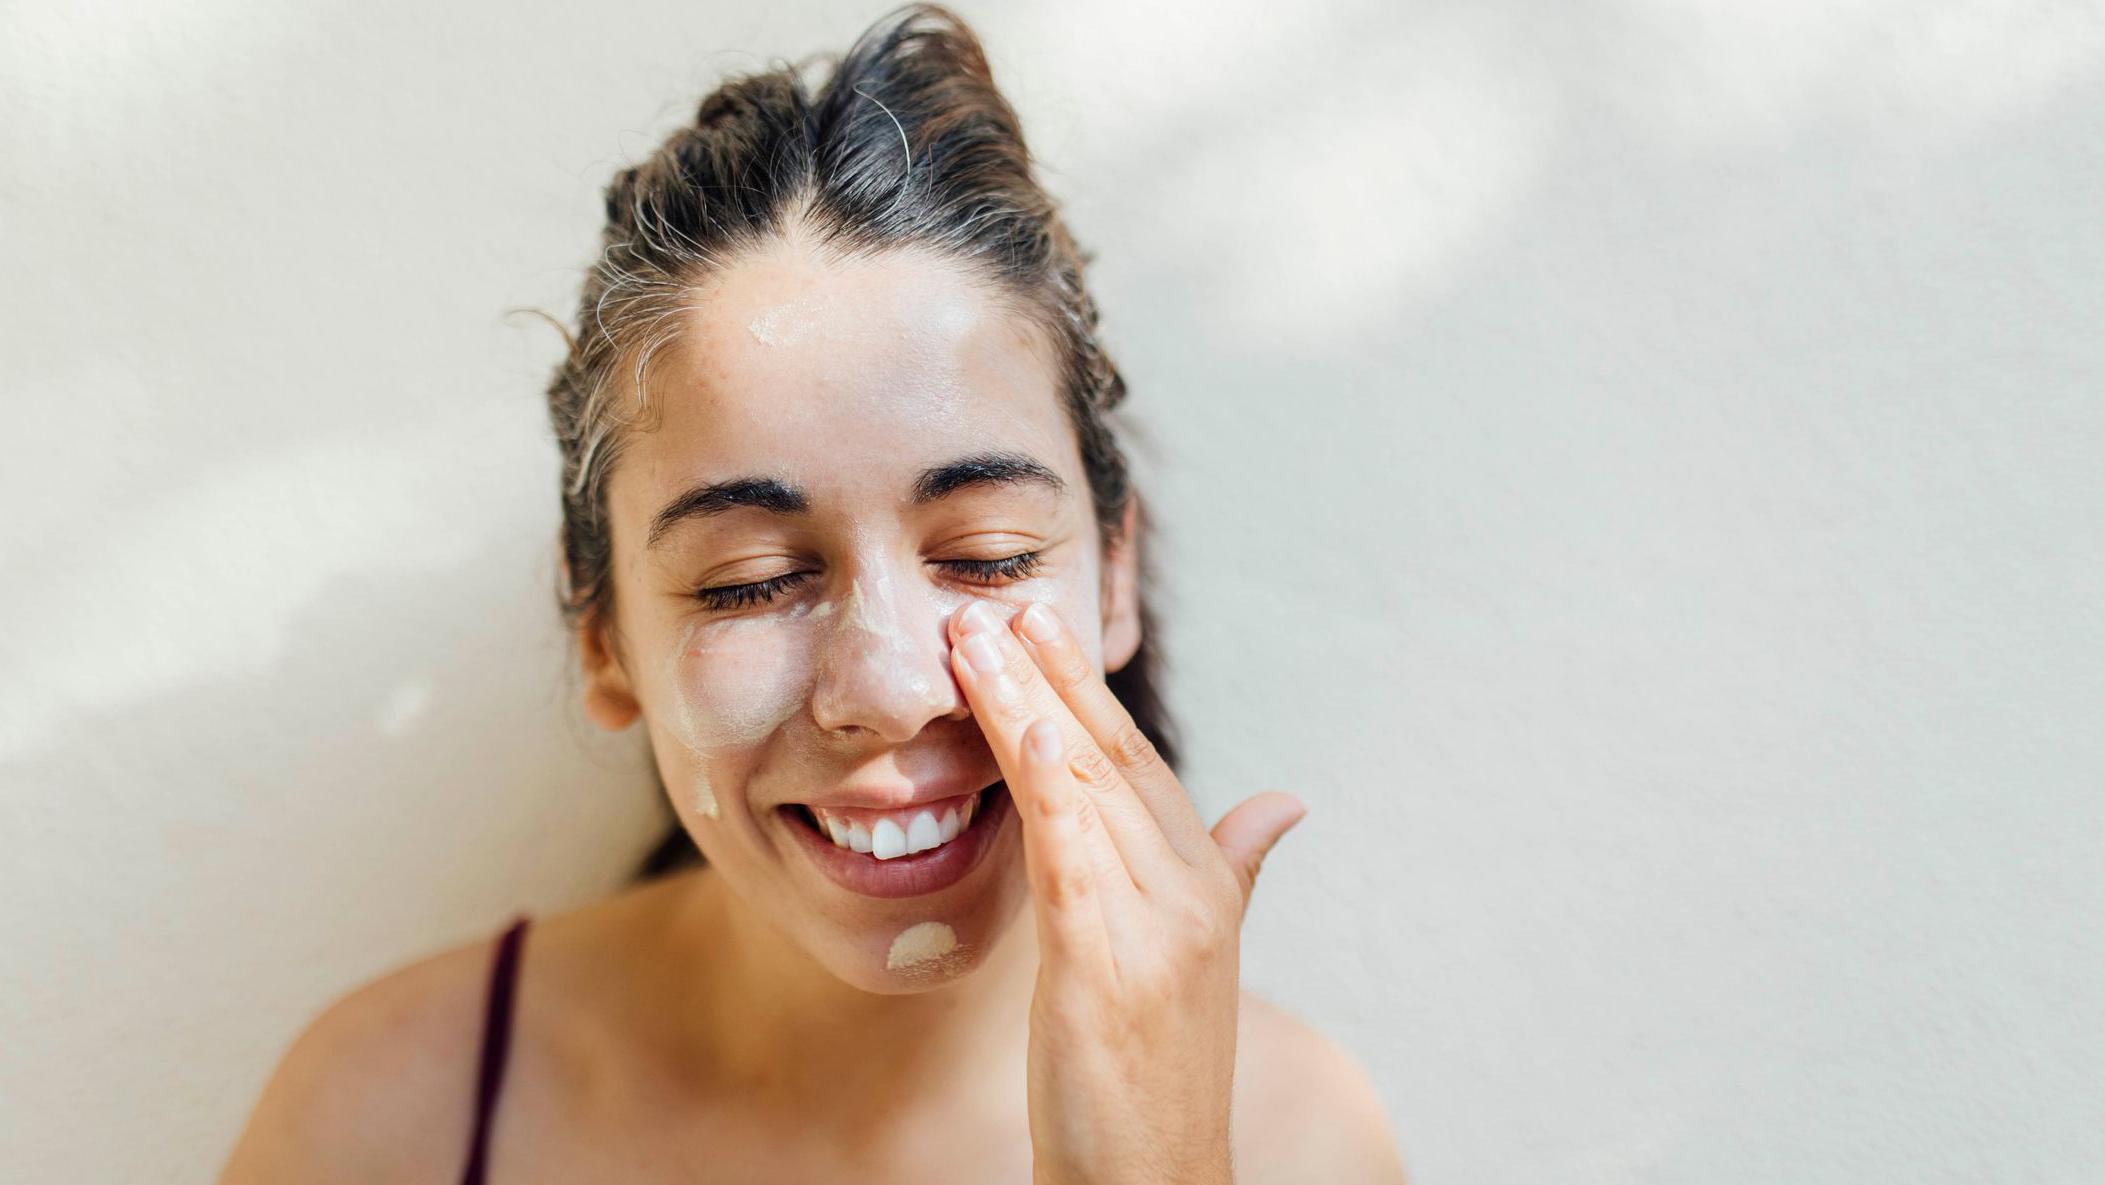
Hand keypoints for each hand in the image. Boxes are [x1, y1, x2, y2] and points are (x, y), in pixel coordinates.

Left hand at [948, 599, 1307, 1184]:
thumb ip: (1236, 869)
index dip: (1087, 690)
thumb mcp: (1198, 960)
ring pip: (1083, 792)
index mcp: (1206, 886)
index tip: (1038, 625)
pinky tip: (1028, 733)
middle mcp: (1190, 894)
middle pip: (1110, 760)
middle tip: (997, 604)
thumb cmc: (1159, 1073)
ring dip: (1025, 708)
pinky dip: (1054, 792)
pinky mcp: (1107, 970)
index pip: (1139, 763)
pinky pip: (1077, 863)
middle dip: (1051, 676)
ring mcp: (1155, 929)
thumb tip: (1285, 801)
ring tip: (976, 643)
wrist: (1157, 1180)